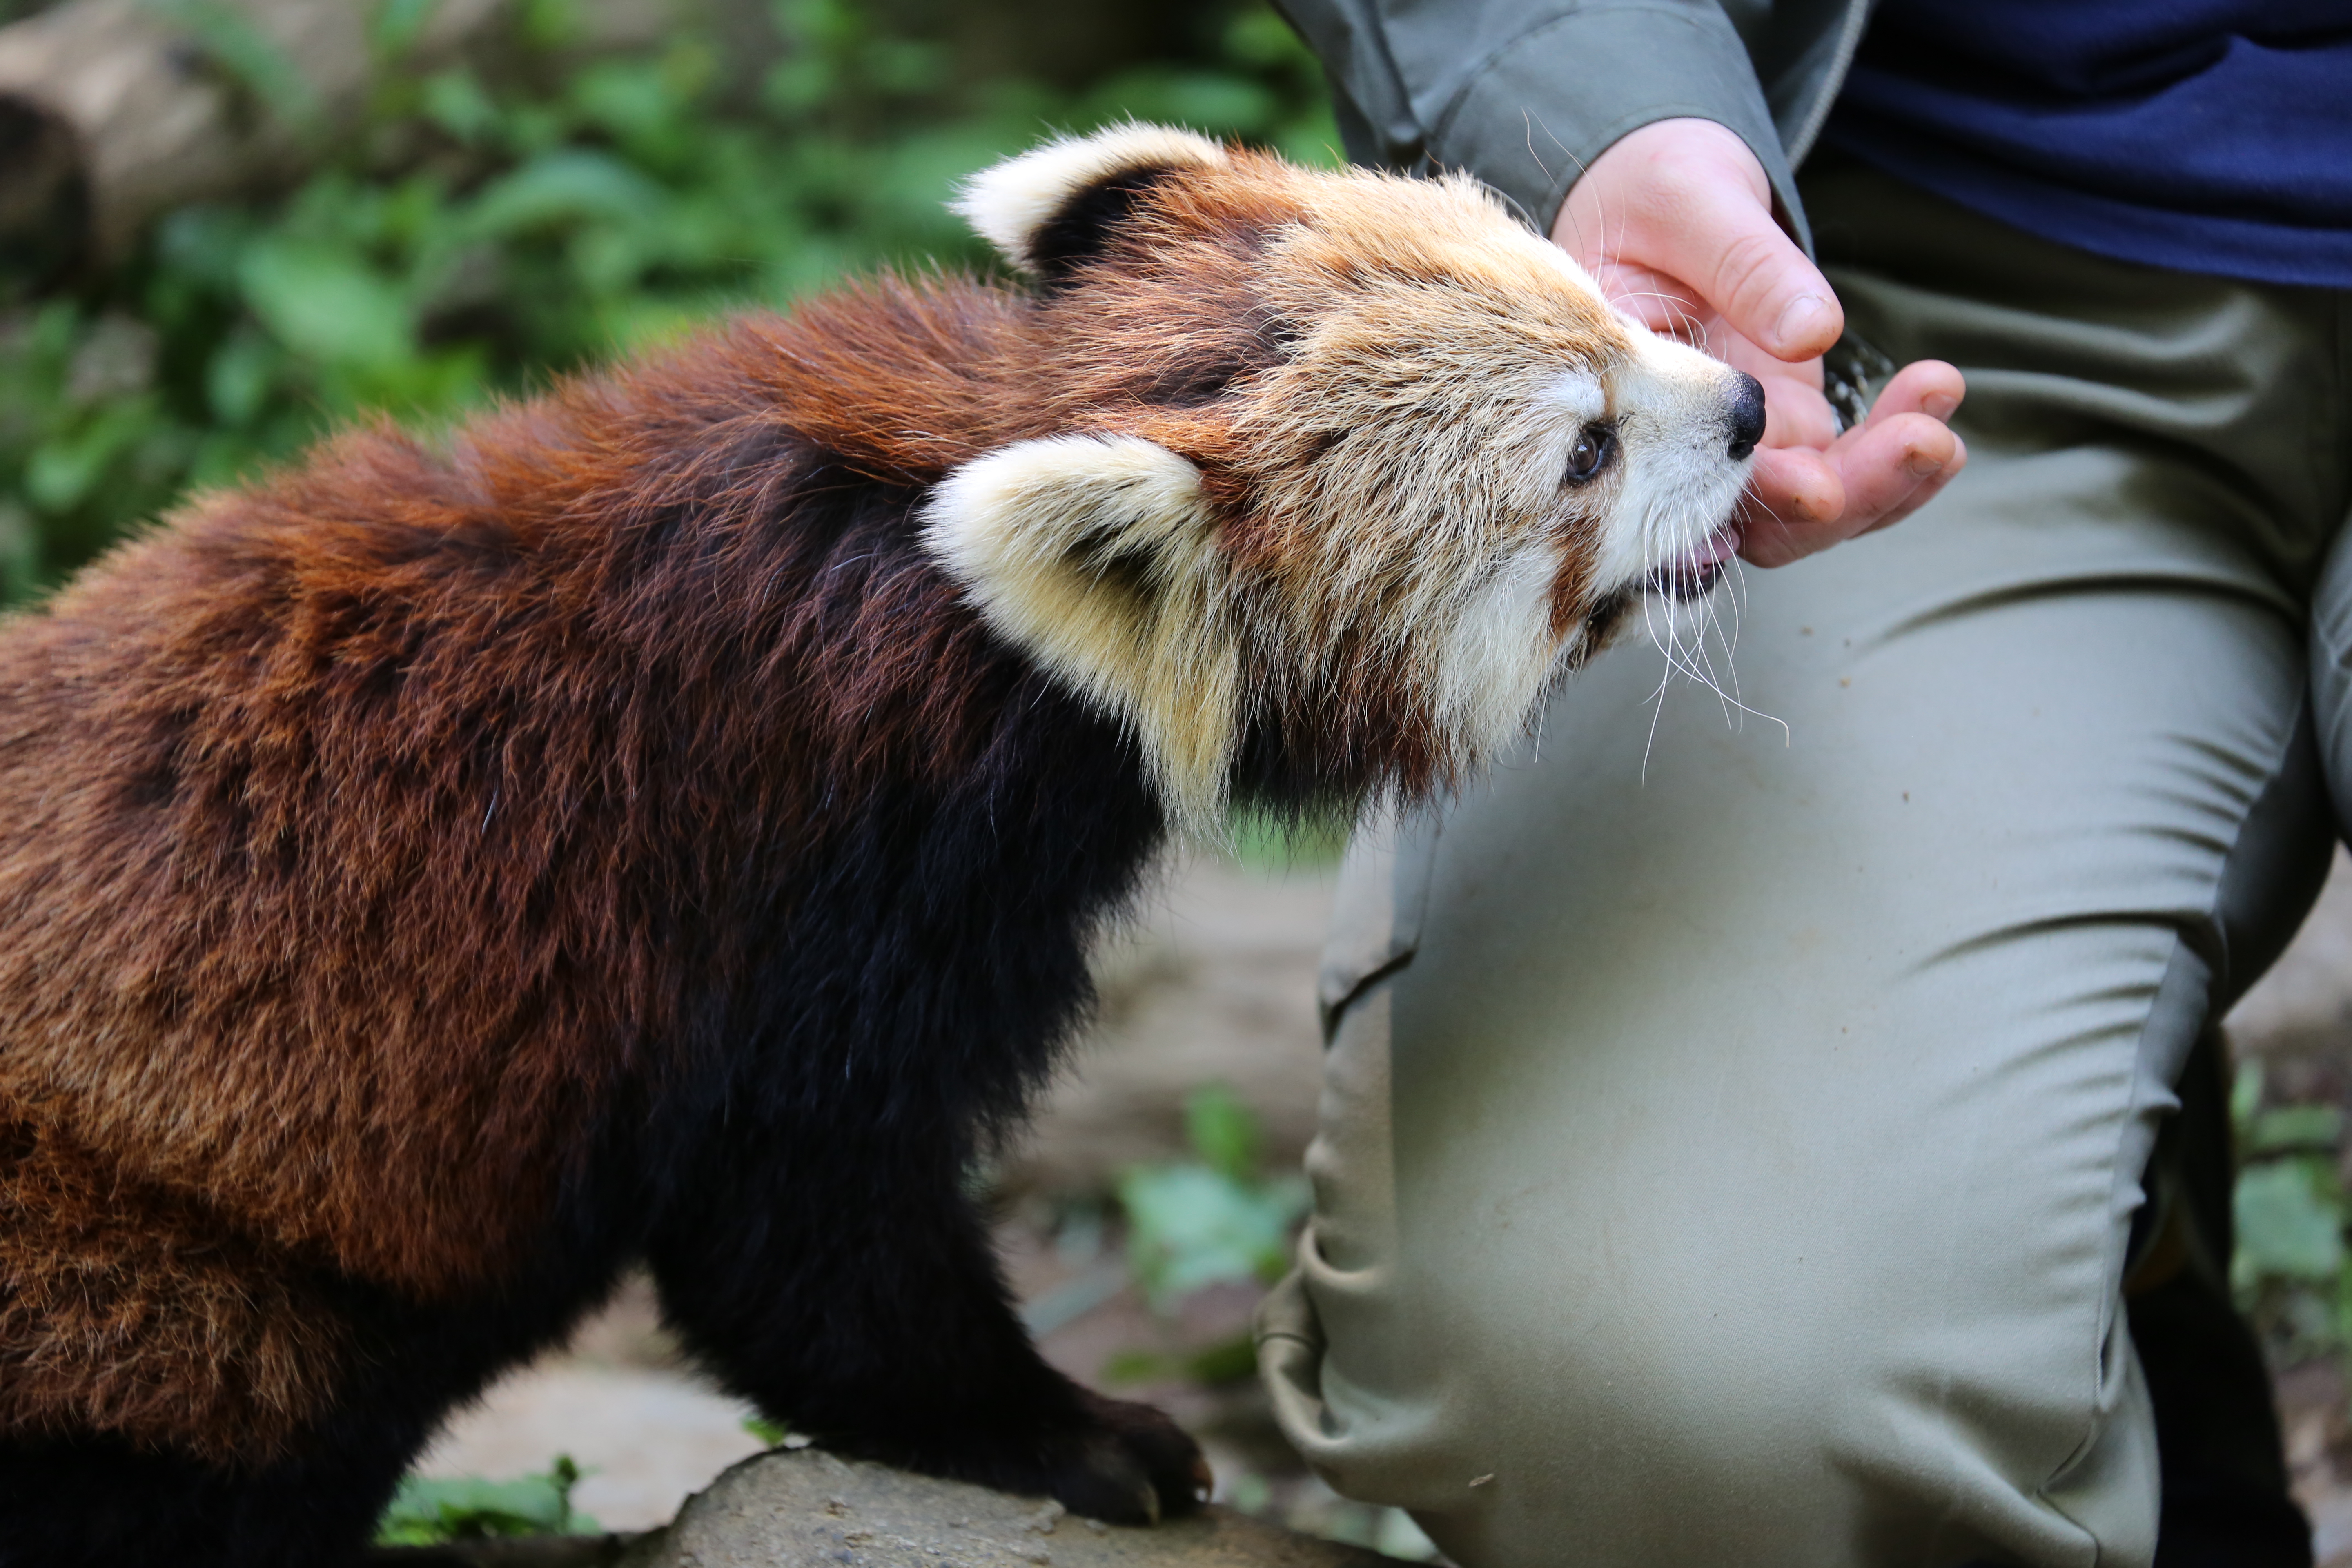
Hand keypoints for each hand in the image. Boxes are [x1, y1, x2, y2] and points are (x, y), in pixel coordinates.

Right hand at [1551, 118, 1965, 566]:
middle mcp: (1673, 442)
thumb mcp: (1691, 200)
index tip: (1820, 488)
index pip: (1677, 484)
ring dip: (1885, 482)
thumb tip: (1814, 333)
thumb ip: (1745, 265)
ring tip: (1942, 420)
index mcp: (1621, 399)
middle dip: (1845, 500)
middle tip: (1920, 446)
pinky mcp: (1787, 424)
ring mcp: (1735, 441)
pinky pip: (1846, 469)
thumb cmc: (1657, 185)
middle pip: (1755, 521)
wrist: (1671, 187)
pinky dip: (1899, 450)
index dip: (1751, 499)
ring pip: (1807, 508)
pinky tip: (1939, 393)